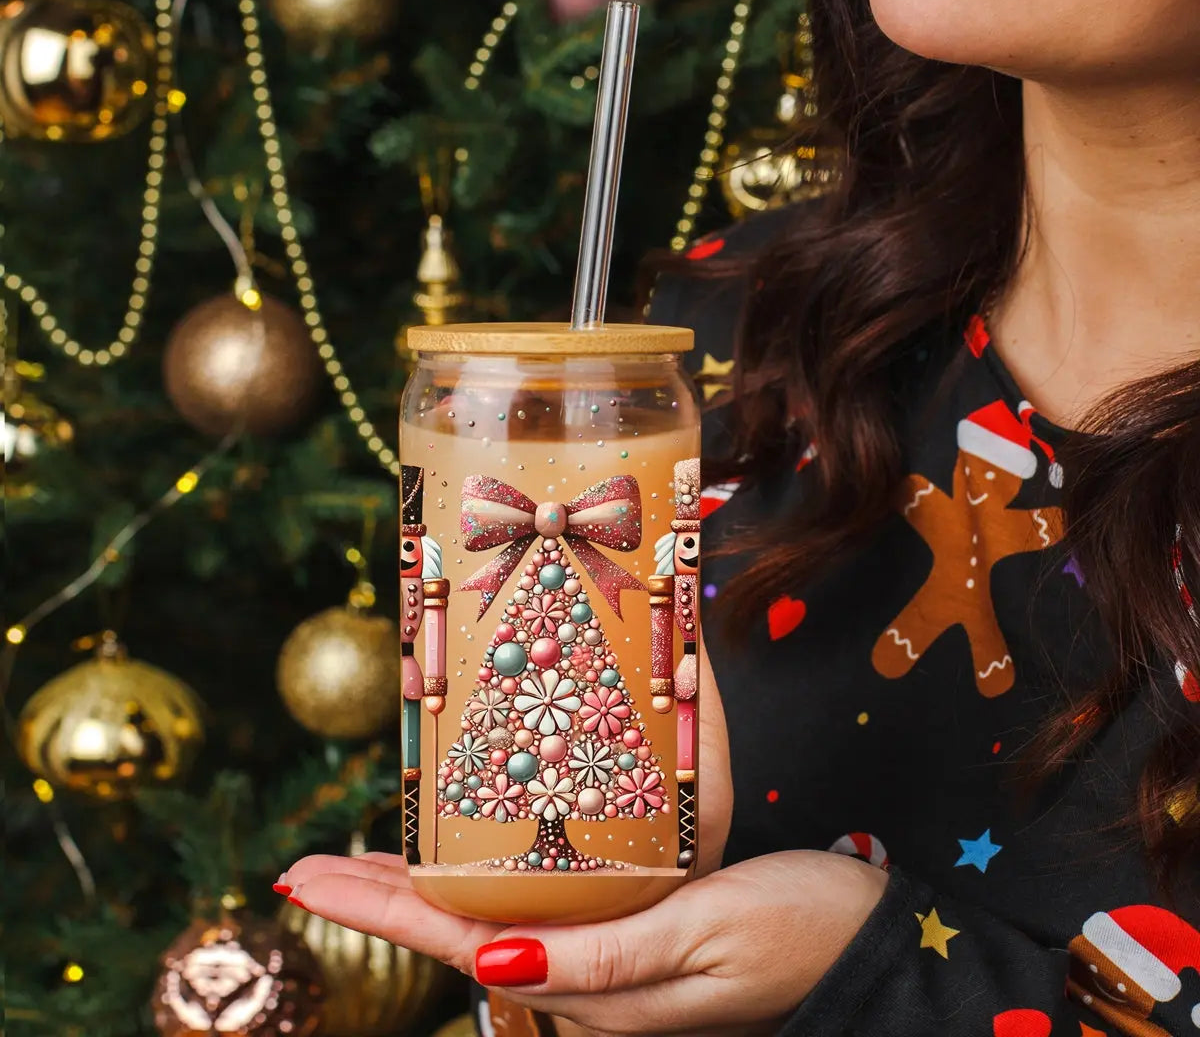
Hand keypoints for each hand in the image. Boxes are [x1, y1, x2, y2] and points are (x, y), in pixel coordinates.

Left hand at [277, 848, 886, 1035]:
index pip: (460, 945)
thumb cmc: (796, 932)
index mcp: (596, 983)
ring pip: (492, 926)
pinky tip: (480, 867)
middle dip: (378, 901)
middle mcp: (589, 981)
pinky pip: (540, 914)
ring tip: (373, 861)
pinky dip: (488, 888)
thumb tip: (493, 962)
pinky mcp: (636, 939)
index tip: (306, 878)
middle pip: (459, 938)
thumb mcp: (704, 936)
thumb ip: (599, 960)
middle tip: (309, 866)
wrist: (869, 950)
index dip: (379, 909)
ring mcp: (611, 965)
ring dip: (425, 895)